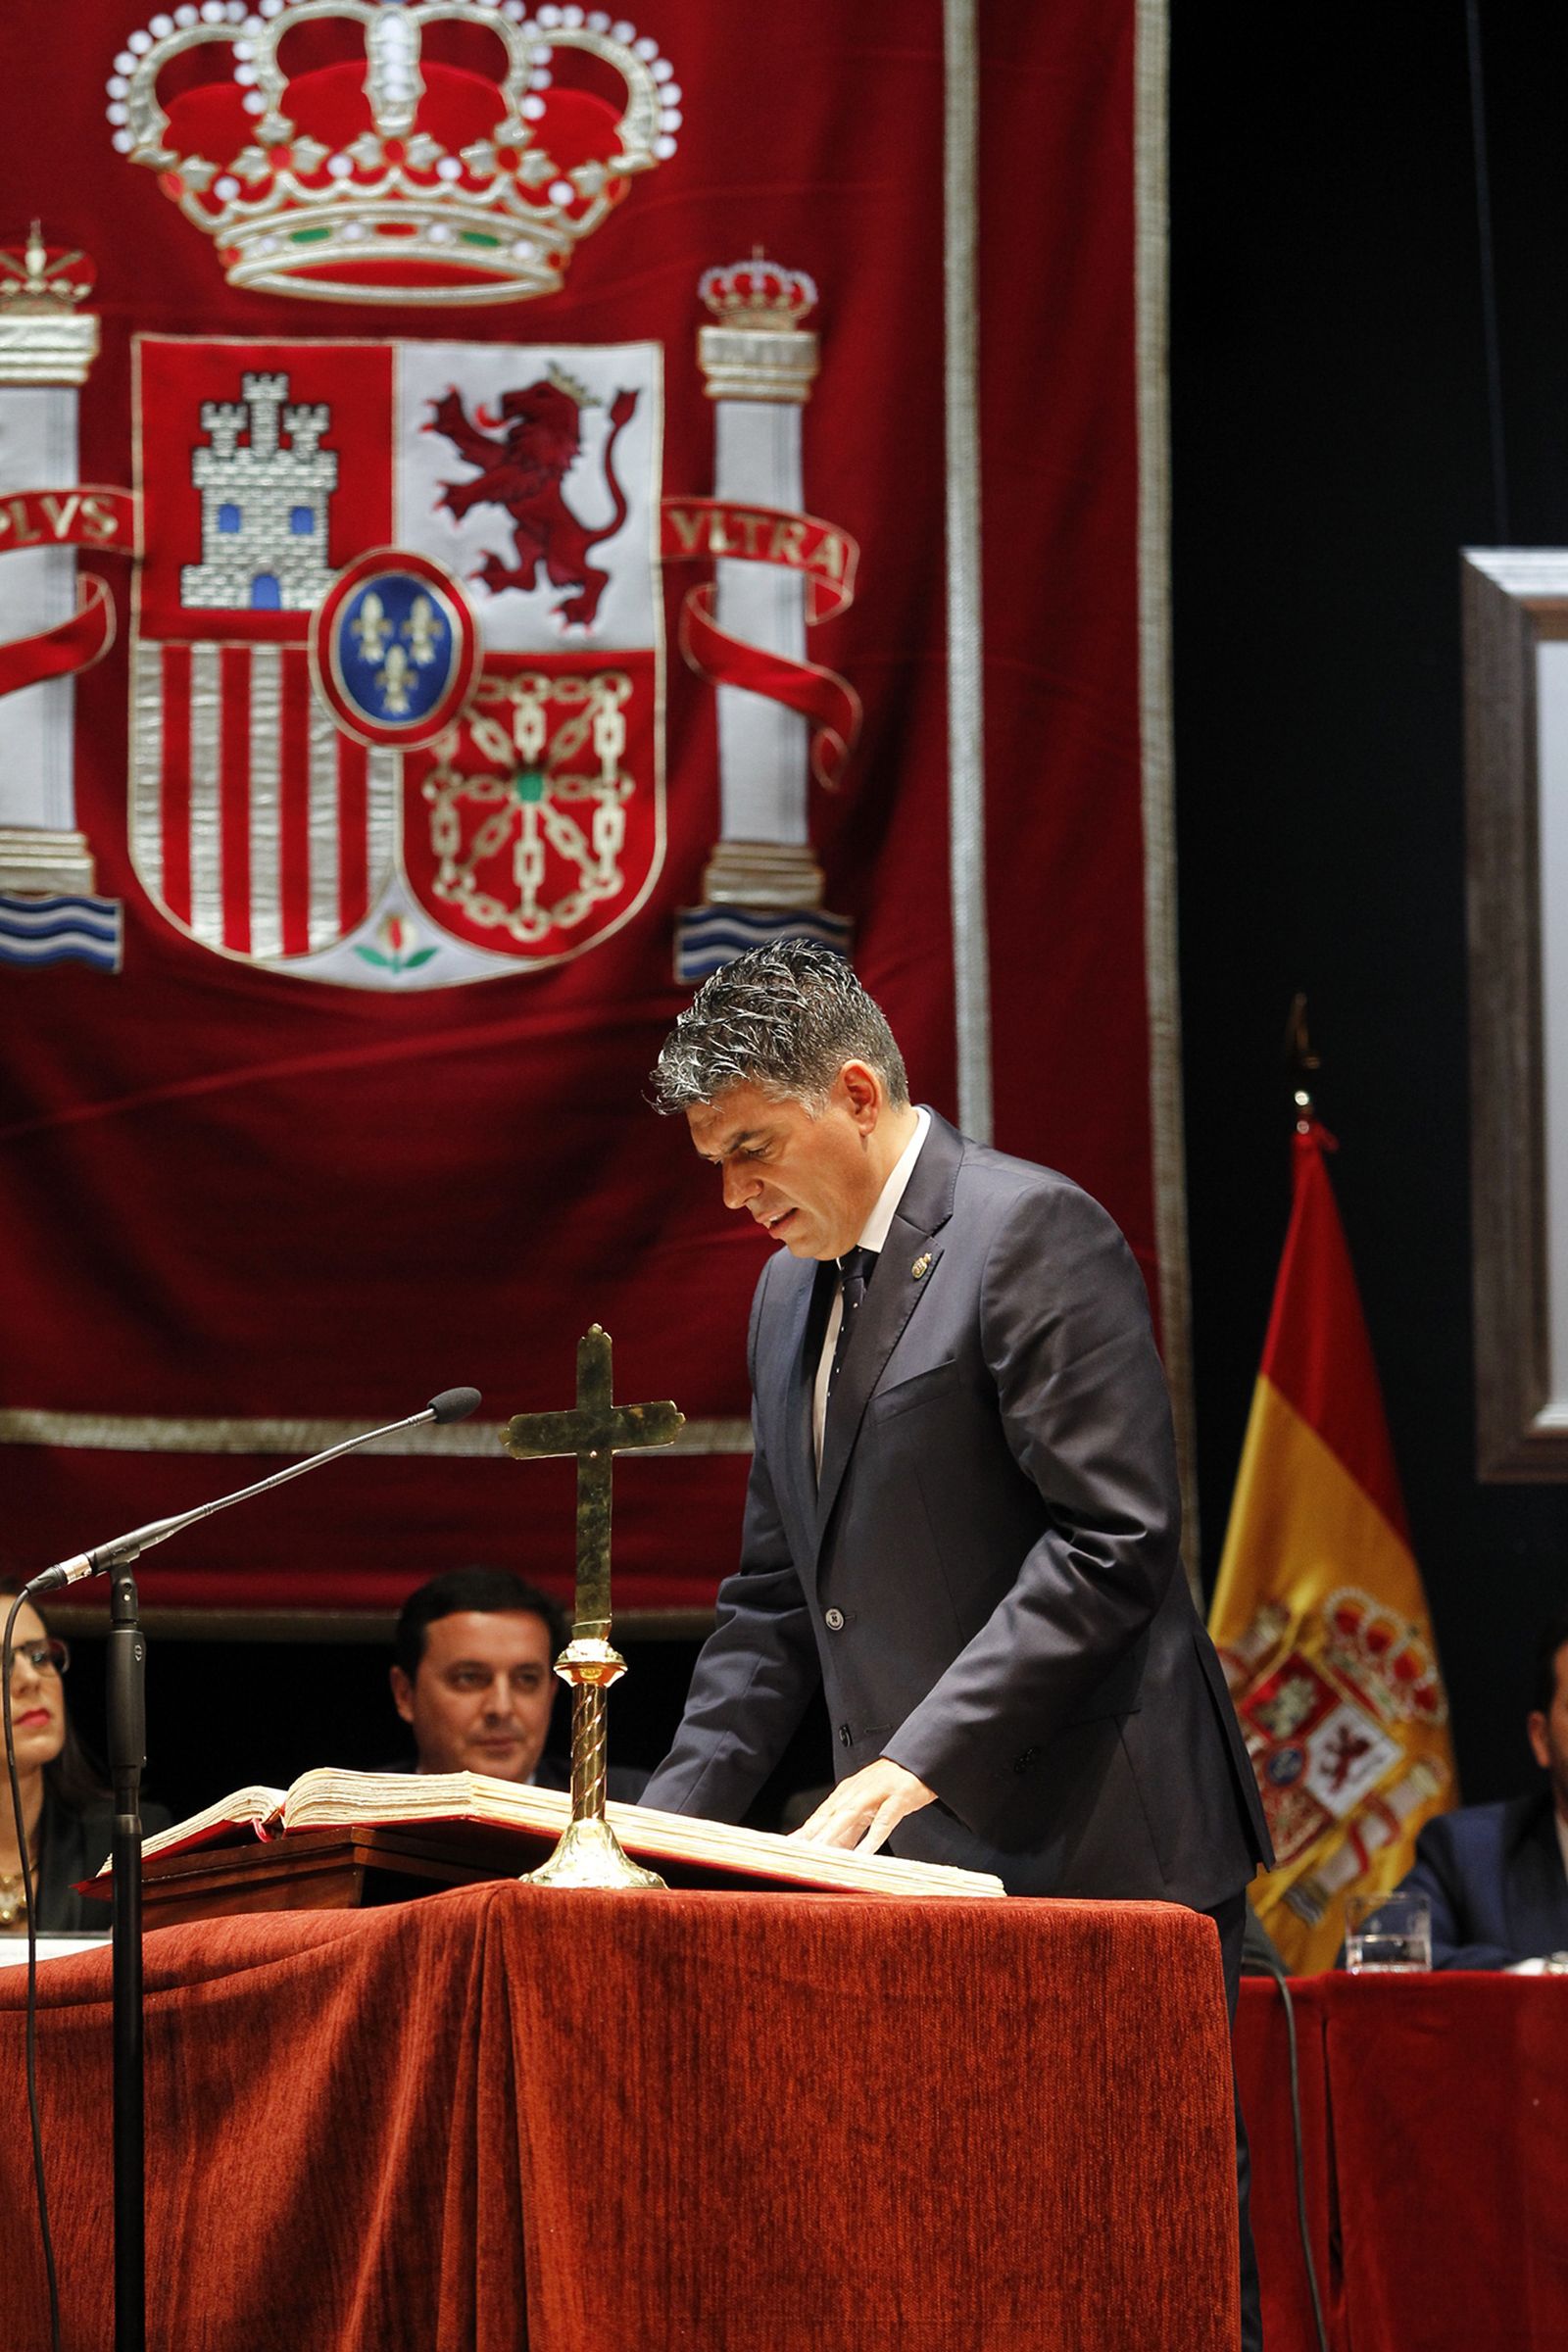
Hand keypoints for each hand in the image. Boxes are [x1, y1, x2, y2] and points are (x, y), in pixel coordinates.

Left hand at [788, 1759, 935, 1854]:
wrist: (919, 1760)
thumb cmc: (892, 1785)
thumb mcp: (867, 1806)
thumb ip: (850, 1829)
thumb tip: (832, 1851)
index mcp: (847, 1793)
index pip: (820, 1815)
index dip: (803, 1832)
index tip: (787, 1847)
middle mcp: (857, 1792)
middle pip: (829, 1815)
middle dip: (810, 1834)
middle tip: (793, 1851)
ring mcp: (876, 1794)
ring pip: (849, 1817)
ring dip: (832, 1834)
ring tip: (818, 1852)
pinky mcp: (897, 1799)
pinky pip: (882, 1822)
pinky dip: (871, 1839)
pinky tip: (863, 1855)